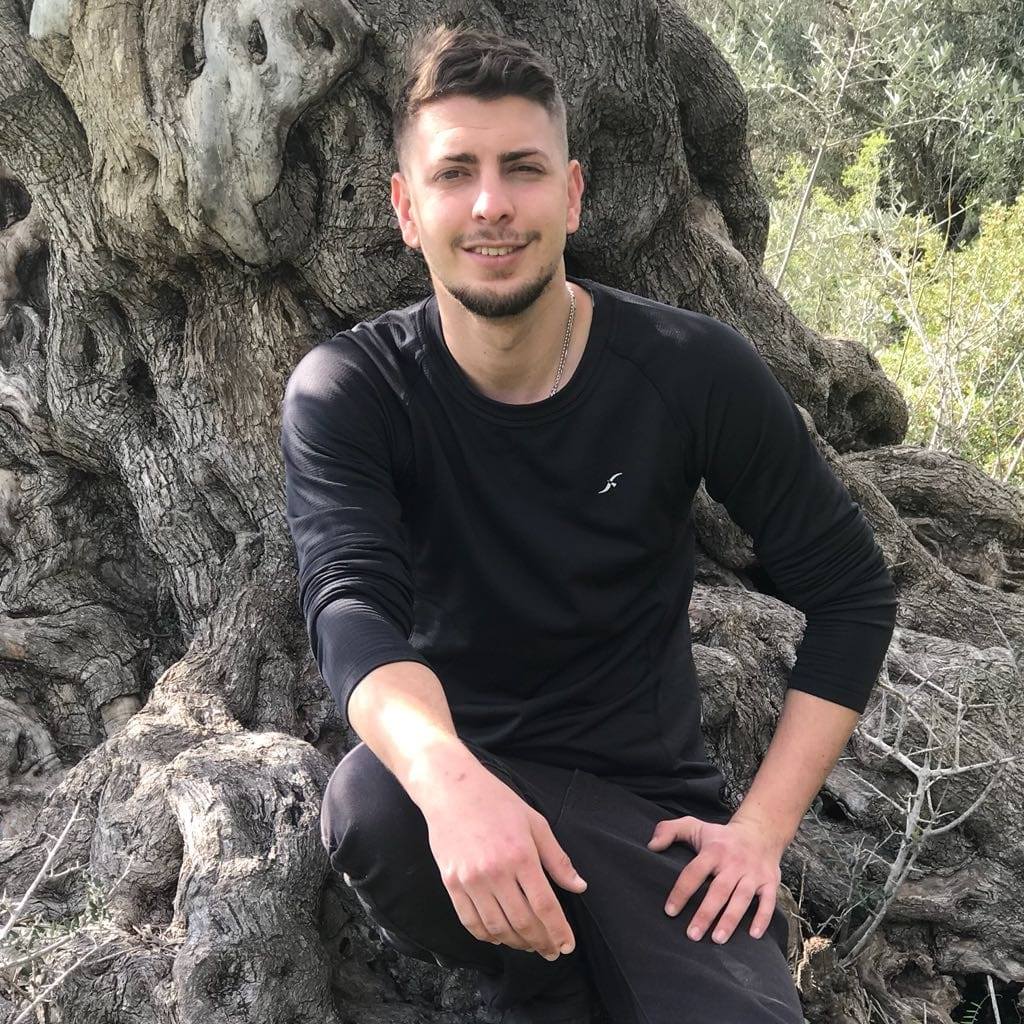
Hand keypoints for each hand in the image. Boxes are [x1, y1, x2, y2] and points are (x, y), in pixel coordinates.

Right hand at [421, 758, 587, 959]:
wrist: (452, 790)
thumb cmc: (497, 802)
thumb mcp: (535, 823)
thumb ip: (557, 859)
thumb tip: (579, 886)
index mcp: (521, 855)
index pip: (544, 906)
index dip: (558, 931)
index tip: (567, 946)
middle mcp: (495, 872)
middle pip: (522, 922)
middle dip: (541, 942)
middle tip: (551, 950)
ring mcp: (470, 880)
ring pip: (497, 927)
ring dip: (516, 943)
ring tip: (529, 944)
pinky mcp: (451, 884)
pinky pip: (471, 922)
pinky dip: (487, 936)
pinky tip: (500, 936)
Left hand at [647, 815, 783, 943]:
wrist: (760, 832)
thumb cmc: (720, 836)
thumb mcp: (693, 826)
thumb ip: (668, 830)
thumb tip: (651, 846)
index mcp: (713, 850)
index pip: (694, 872)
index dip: (681, 891)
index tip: (670, 911)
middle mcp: (733, 862)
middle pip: (719, 890)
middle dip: (705, 913)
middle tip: (692, 935)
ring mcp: (753, 873)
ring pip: (742, 898)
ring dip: (730, 919)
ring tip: (717, 939)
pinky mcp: (769, 882)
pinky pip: (768, 902)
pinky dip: (762, 918)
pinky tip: (753, 935)